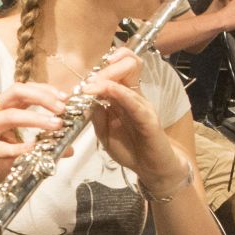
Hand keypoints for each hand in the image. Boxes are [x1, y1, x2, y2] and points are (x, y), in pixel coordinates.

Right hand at [0, 83, 68, 214]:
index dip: (45, 91)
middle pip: (16, 92)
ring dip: (36, 118)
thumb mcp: (15, 155)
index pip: (23, 91)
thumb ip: (38, 148)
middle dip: (42, 97)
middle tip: (63, 108)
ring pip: (10, 115)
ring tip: (55, 125)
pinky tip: (31, 149)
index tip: (66, 97)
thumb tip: (67, 148)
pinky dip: (17, 147)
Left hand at [77, 51, 189, 190]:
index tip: (83, 77)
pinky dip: (119, 92)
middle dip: (106, 67)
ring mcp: (142, 105)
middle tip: (88, 79)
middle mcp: (134, 96)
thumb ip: (96, 116)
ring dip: (108, 76)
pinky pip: (133, 101)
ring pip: (130, 76)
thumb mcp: (104, 133)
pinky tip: (106, 89)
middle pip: (127, 65)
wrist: (151, 170)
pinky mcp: (148, 118)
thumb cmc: (130, 150)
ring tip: (90, 84)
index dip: (101, 68)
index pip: (117, 70)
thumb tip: (86, 98)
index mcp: (123, 97)